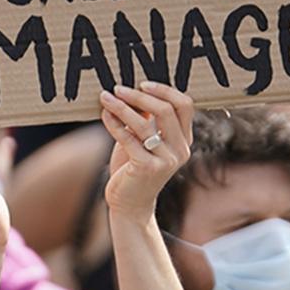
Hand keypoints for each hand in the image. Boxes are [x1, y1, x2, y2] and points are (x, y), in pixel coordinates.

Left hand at [99, 80, 192, 216]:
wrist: (130, 205)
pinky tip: (104, 114)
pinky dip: (114, 123)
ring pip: (145, 124)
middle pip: (166, 110)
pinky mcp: (147, 168)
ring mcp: (166, 160)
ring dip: (122, 107)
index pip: (185, 106)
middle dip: (139, 96)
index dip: (165, 90)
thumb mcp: (144, 141)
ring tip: (105, 98)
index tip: (142, 84)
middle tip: (118, 88)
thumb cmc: (135, 168)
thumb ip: (146, 119)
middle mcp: (180, 150)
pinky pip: (129, 138)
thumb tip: (135, 90)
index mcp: (184, 140)